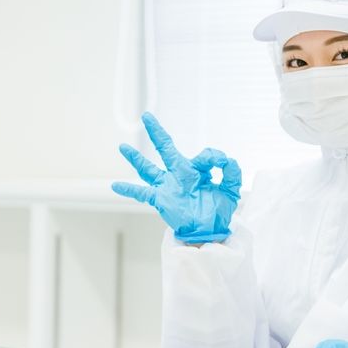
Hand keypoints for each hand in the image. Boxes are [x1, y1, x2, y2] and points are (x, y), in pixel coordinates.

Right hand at [111, 112, 241, 243]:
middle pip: (166, 148)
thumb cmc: (218, 211)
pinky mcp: (162, 200)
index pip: (204, 155)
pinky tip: (115, 186)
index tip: (221, 162)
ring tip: (122, 147)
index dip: (214, 157)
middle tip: (146, 116)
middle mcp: (180, 175)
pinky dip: (129, 189)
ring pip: (149, 169)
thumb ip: (232, 173)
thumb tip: (226, 159)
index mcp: (197, 171)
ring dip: (136, 159)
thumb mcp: (231, 190)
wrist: (210, 231)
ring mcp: (169, 187)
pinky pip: (142, 193)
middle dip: (156, 132)